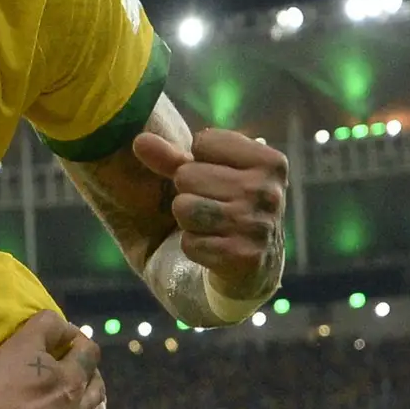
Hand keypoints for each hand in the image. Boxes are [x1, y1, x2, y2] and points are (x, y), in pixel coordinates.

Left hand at [132, 124, 288, 300]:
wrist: (254, 268)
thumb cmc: (227, 208)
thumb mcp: (208, 175)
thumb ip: (173, 156)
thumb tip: (139, 140)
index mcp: (270, 162)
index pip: (204, 141)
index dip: (198, 162)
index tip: (218, 179)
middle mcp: (268, 192)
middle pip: (187, 175)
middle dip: (189, 192)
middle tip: (212, 207)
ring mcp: (257, 225)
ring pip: (184, 208)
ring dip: (187, 220)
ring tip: (210, 226)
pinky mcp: (242, 257)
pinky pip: (189, 242)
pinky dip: (193, 247)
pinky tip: (214, 248)